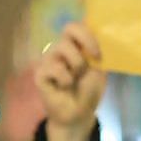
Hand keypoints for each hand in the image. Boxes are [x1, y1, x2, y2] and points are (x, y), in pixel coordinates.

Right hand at [38, 22, 105, 140]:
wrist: (78, 115)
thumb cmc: (88, 91)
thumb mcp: (99, 70)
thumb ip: (96, 52)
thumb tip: (100, 37)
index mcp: (76, 46)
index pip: (77, 26)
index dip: (88, 33)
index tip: (98, 52)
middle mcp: (61, 49)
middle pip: (69, 28)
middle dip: (85, 43)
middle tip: (91, 61)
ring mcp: (49, 60)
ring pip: (61, 47)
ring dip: (76, 64)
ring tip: (75, 78)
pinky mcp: (40, 74)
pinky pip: (53, 67)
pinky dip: (64, 78)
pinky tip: (63, 87)